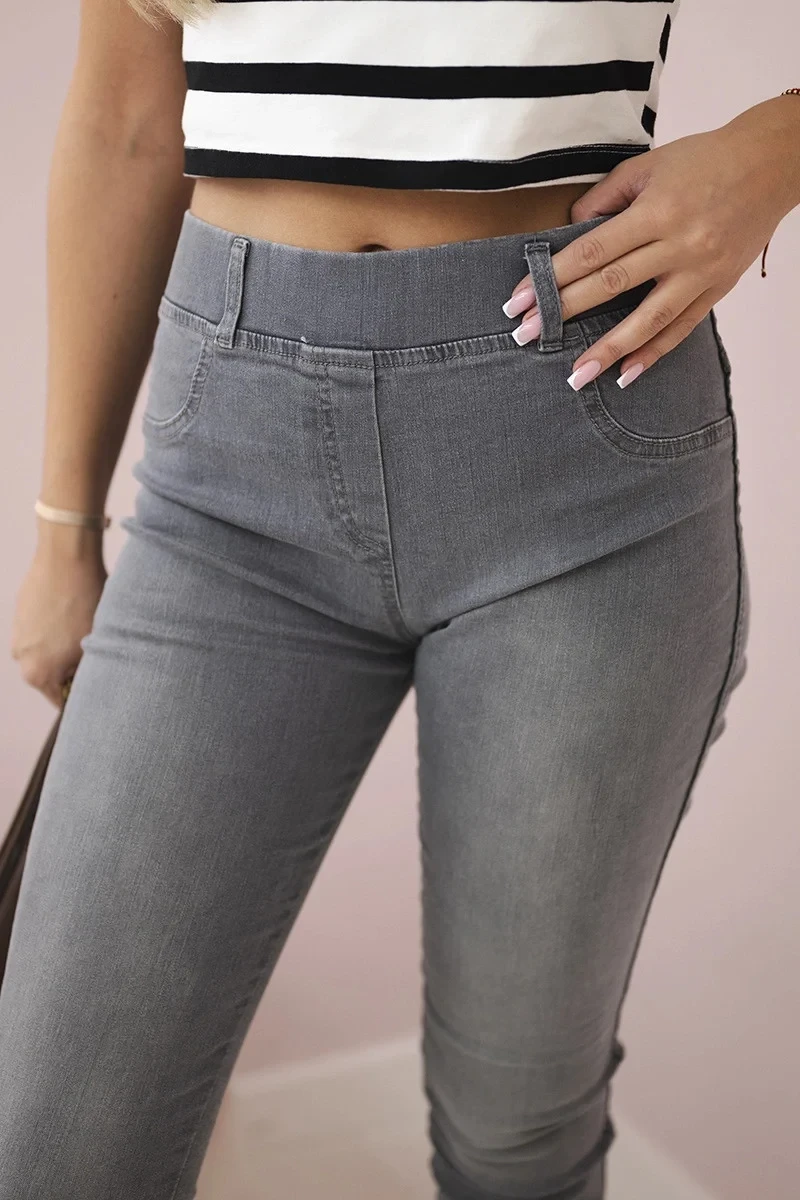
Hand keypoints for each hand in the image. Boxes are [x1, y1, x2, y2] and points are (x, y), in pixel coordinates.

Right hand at [10, 528, 106, 708]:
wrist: (67, 559)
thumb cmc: (87, 603)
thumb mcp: (95, 648)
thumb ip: (87, 674)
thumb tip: (89, 683)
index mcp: (38, 674)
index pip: (62, 700)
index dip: (82, 694)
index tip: (96, 685)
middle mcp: (21, 658)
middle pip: (52, 677)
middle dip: (73, 669)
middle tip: (95, 652)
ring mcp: (17, 634)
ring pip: (46, 653)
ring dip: (63, 648)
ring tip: (84, 629)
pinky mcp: (19, 614)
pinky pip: (40, 632)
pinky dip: (55, 629)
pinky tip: (72, 613)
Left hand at [502, 96, 799, 389]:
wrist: (772, 163)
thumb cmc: (703, 160)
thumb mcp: (648, 166)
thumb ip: (604, 197)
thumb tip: (569, 232)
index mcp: (656, 211)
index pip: (592, 251)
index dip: (552, 277)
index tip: (519, 301)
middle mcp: (679, 244)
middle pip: (611, 285)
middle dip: (564, 313)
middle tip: (527, 337)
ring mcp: (700, 270)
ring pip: (648, 318)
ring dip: (608, 350)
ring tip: (576, 376)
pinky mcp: (718, 288)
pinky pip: (681, 327)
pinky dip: (653, 353)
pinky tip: (627, 373)